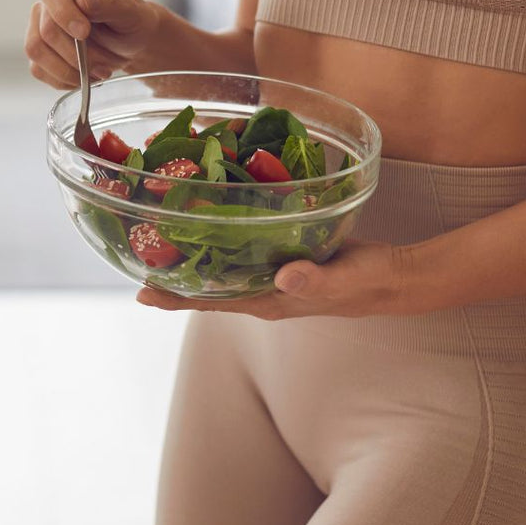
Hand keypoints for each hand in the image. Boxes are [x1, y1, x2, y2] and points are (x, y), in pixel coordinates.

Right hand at [25, 0, 160, 88]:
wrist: (132, 43)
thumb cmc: (132, 19)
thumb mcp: (131, 10)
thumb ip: (108, 3)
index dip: (63, 11)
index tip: (84, 32)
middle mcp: (51, 1)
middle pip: (46, 29)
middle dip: (78, 53)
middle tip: (105, 63)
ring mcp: (40, 26)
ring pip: (37, 51)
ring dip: (71, 69)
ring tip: (99, 71)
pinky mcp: (40, 52)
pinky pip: (40, 70)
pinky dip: (65, 79)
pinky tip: (85, 75)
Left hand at [136, 240, 409, 319]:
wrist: (392, 278)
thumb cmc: (368, 281)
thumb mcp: (344, 279)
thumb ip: (315, 280)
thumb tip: (283, 277)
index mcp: (270, 301)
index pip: (213, 303)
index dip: (176, 298)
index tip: (141, 292)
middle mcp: (263, 292)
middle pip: (207, 289)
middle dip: (172, 278)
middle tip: (134, 257)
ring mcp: (271, 278)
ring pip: (222, 271)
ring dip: (192, 258)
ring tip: (159, 239)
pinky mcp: (281, 258)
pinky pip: (241, 252)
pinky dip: (220, 240)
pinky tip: (209, 221)